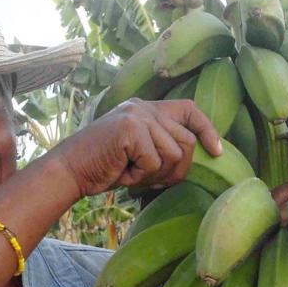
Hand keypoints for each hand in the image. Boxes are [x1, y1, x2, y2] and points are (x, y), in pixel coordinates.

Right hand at [51, 99, 221, 196]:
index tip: (217, 151)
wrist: (70, 171)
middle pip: (187, 141)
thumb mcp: (139, 153)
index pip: (189, 109)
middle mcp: (144, 107)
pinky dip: (141, 177)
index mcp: (147, 108)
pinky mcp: (131, 128)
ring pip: (174, 154)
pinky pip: (154, 162)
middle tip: (152, 180)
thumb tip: (201, 155)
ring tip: (133, 174)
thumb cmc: (104, 167)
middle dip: (178, 169)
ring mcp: (137, 115)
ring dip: (156, 175)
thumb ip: (163, 146)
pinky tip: (123, 173)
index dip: (207, 129)